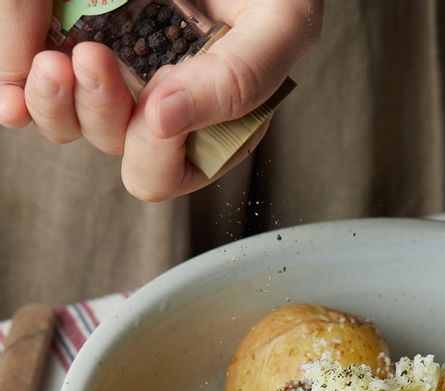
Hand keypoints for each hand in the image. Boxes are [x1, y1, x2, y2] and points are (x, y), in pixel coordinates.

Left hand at [0, 1, 321, 200]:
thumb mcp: (280, 25)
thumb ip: (242, 77)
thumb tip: (167, 116)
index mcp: (210, 120)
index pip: (167, 172)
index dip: (154, 153)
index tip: (157, 105)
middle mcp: (160, 105)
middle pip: (112, 144)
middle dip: (99, 112)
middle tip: (93, 59)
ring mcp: (114, 73)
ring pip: (67, 121)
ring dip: (53, 101)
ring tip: (59, 61)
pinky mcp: (75, 35)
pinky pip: (30, 82)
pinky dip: (14, 87)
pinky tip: (9, 92)